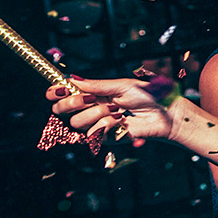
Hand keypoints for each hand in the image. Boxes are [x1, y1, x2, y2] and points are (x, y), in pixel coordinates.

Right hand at [46, 77, 175, 141]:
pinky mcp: (104, 138)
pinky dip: (107, 124)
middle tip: (90, 98)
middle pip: (60, 110)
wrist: (163, 114)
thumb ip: (96, 85)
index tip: (58, 89)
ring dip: (96, 113)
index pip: (62, 94)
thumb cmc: (146, 96)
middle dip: (70, 103)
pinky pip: (93, 133)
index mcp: (91, 93)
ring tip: (116, 109)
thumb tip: (71, 79)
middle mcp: (89, 109)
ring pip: (76, 122)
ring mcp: (95, 124)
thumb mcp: (121, 85)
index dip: (54, 92)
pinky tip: (120, 121)